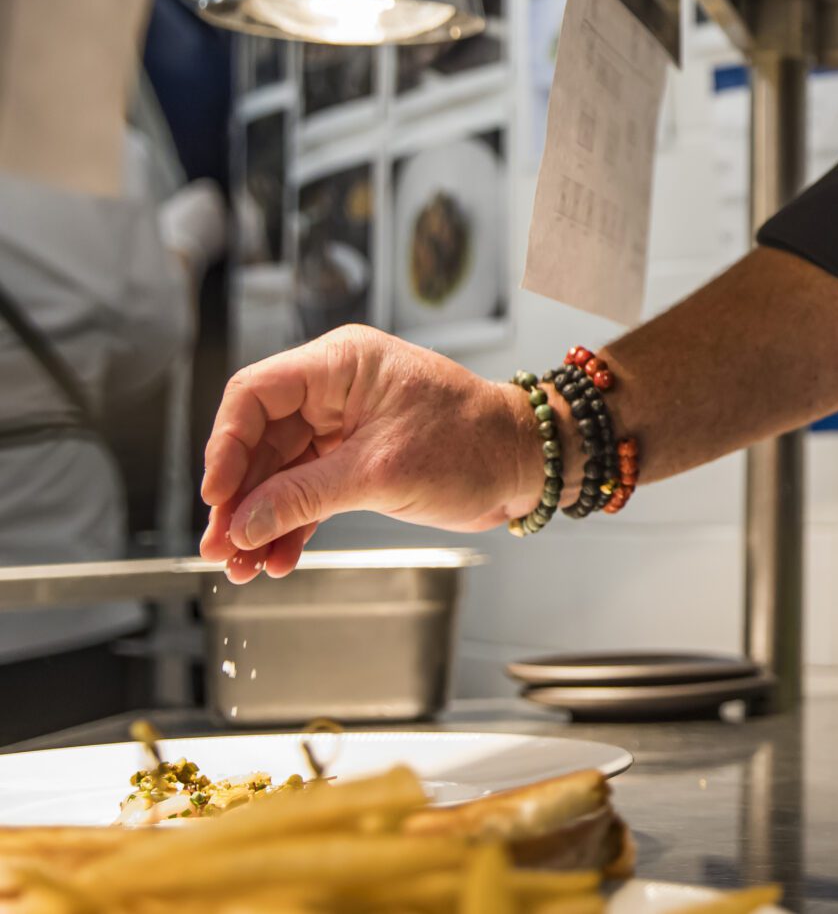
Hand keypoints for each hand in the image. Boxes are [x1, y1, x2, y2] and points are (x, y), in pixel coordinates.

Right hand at [200, 327, 549, 581]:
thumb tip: (243, 524)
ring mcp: (343, 425)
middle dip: (240, 498)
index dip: (226, 446)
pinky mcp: (354, 459)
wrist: (525, 465)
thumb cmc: (472, 445)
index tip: (217, 497)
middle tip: (222, 549)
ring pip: (279, 472)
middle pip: (259, 440)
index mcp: (341, 364)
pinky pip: (306, 491)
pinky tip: (278, 560)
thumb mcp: (382, 471)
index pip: (255, 395)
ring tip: (244, 568)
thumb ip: (305, 496)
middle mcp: (336, 388)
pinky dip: (291, 525)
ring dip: (260, 521)